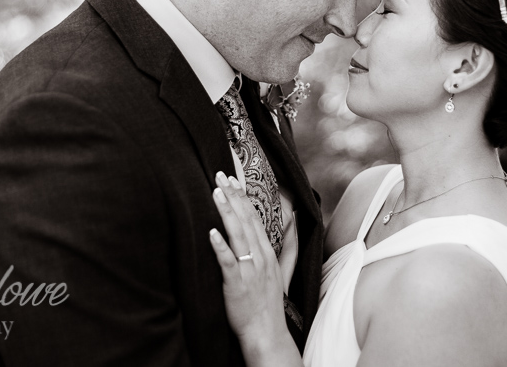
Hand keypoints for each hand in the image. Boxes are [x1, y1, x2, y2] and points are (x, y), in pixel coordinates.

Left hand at [208, 171, 286, 350]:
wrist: (267, 332)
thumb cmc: (269, 303)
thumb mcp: (283, 271)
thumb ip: (289, 245)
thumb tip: (294, 221)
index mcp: (268, 252)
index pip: (255, 218)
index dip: (243, 197)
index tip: (232, 179)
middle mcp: (261, 256)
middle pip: (246, 220)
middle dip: (233, 196)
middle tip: (220, 175)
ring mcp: (250, 269)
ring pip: (238, 235)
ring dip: (227, 212)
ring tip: (216, 192)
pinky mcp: (238, 283)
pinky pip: (229, 261)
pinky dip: (221, 246)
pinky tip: (212, 232)